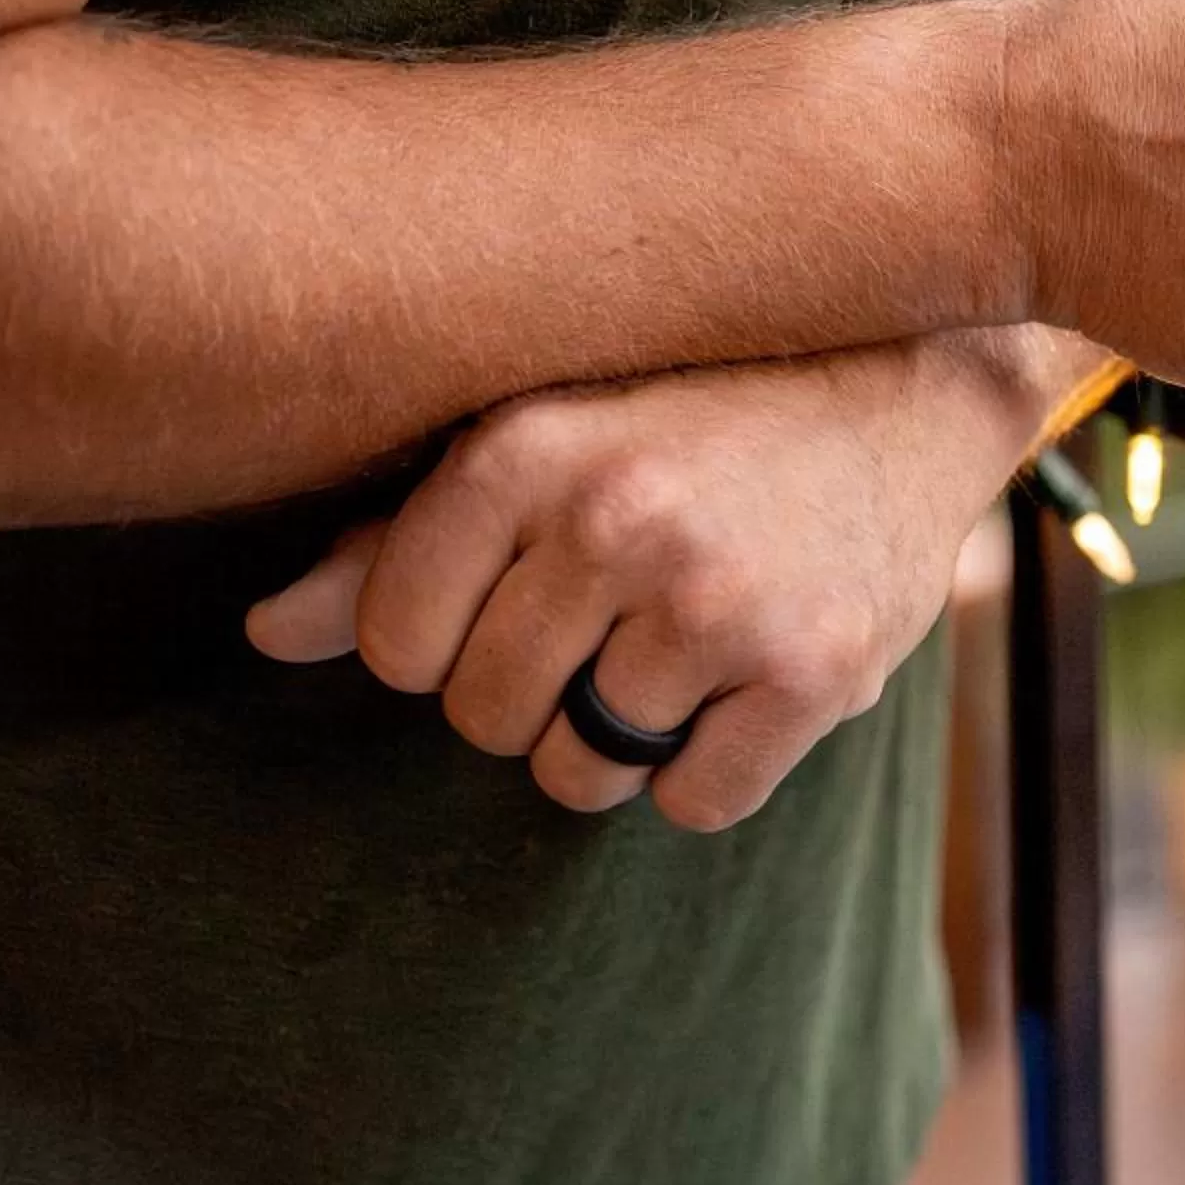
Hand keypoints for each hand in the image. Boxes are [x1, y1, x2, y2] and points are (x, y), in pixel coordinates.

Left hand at [244, 336, 1066, 828]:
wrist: (919, 382)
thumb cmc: (707, 403)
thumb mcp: (552, 428)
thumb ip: (404, 531)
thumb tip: (265, 632)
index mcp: (527, 445)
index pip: (390, 645)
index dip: (447, 639)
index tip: (526, 587)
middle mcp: (618, 517)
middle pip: (483, 717)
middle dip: (536, 691)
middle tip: (618, 615)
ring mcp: (721, 598)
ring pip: (584, 771)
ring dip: (625, 734)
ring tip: (688, 638)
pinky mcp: (816, 668)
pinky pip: (696, 801)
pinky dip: (716, 765)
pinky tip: (750, 674)